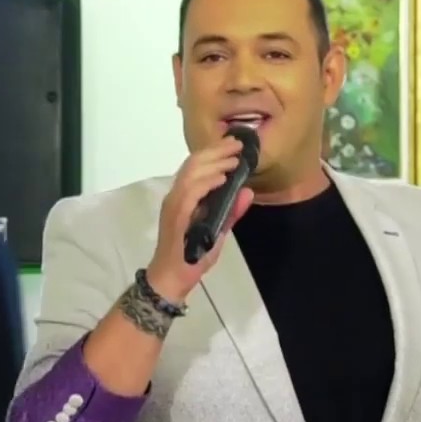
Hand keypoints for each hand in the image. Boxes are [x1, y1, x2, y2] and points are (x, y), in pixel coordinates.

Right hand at [147, 136, 254, 302]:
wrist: (173, 278)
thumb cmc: (192, 257)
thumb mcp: (218, 231)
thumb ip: (231, 212)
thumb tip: (248, 191)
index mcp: (184, 197)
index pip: (196, 166)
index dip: (214, 152)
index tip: (234, 144)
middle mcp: (176, 196)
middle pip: (193, 163)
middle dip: (216, 151)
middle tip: (237, 143)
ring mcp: (174, 205)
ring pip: (191, 173)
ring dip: (214, 163)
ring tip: (233, 158)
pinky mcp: (175, 216)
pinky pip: (190, 192)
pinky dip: (206, 183)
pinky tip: (221, 178)